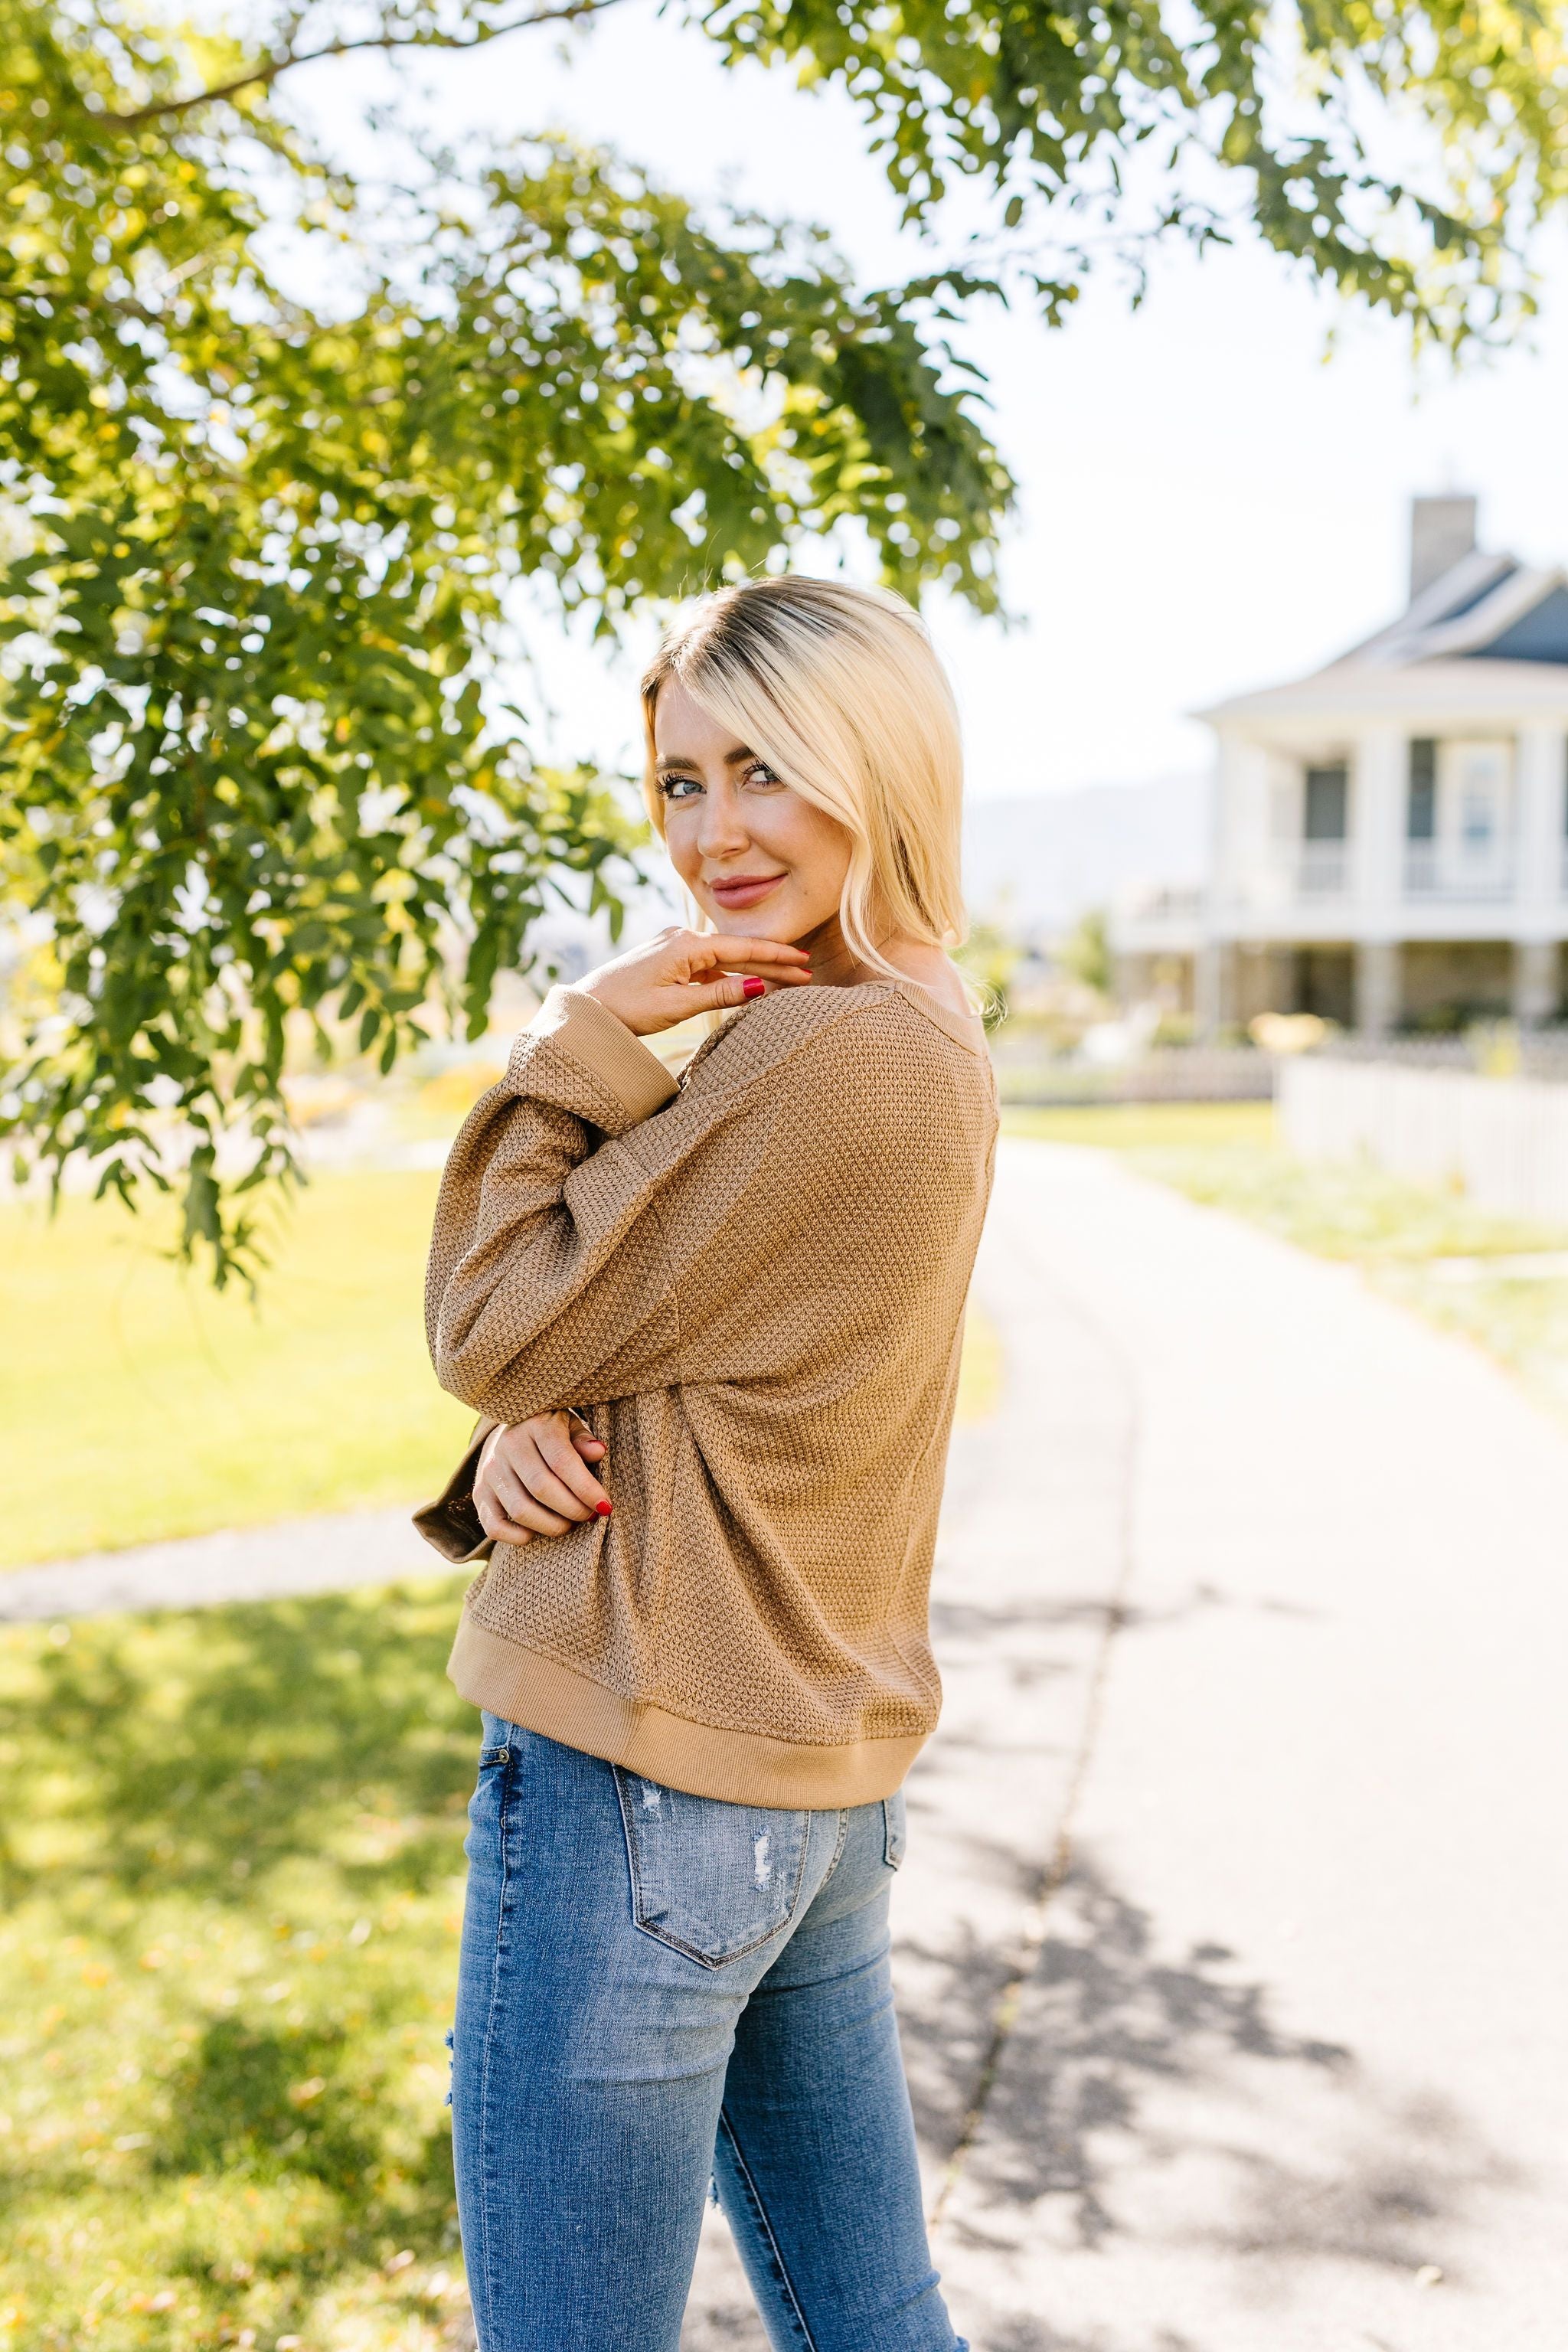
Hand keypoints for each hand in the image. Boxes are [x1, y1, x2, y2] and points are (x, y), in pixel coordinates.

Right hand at [474, 1414, 611, 1546]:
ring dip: (552, 1525)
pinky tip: (538, 1533)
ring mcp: (491, 1470)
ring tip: (570, 1524)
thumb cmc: (552, 1431)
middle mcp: (508, 1446)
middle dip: (573, 1509)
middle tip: (590, 1516)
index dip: (586, 1488)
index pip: (562, 1461)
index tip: (605, 1506)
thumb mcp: (570, 1425)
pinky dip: (518, 1537)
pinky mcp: (480, 1493)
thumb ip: (583, 1440)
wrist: (512, 1428)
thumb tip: (598, 1452)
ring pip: (521, 1510)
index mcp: (535, 1425)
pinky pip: (494, 1526)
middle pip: (542, 1488)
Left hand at [579, 926, 811, 1036]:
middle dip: (772, 963)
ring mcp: (673, 948)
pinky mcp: (667, 960)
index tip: (803, 962)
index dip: (775, 956)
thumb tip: (758, 987)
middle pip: (737, 952)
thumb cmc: (626, 1009)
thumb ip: (719, 995)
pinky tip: (746, 986)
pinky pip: (706, 967)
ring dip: (753, 971)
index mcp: (686, 944)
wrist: (586, 1009)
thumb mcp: (676, 1006)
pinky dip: (728, 976)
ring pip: (723, 960)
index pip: (742, 948)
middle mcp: (681, 938)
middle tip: (806, 974)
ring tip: (784, 981)